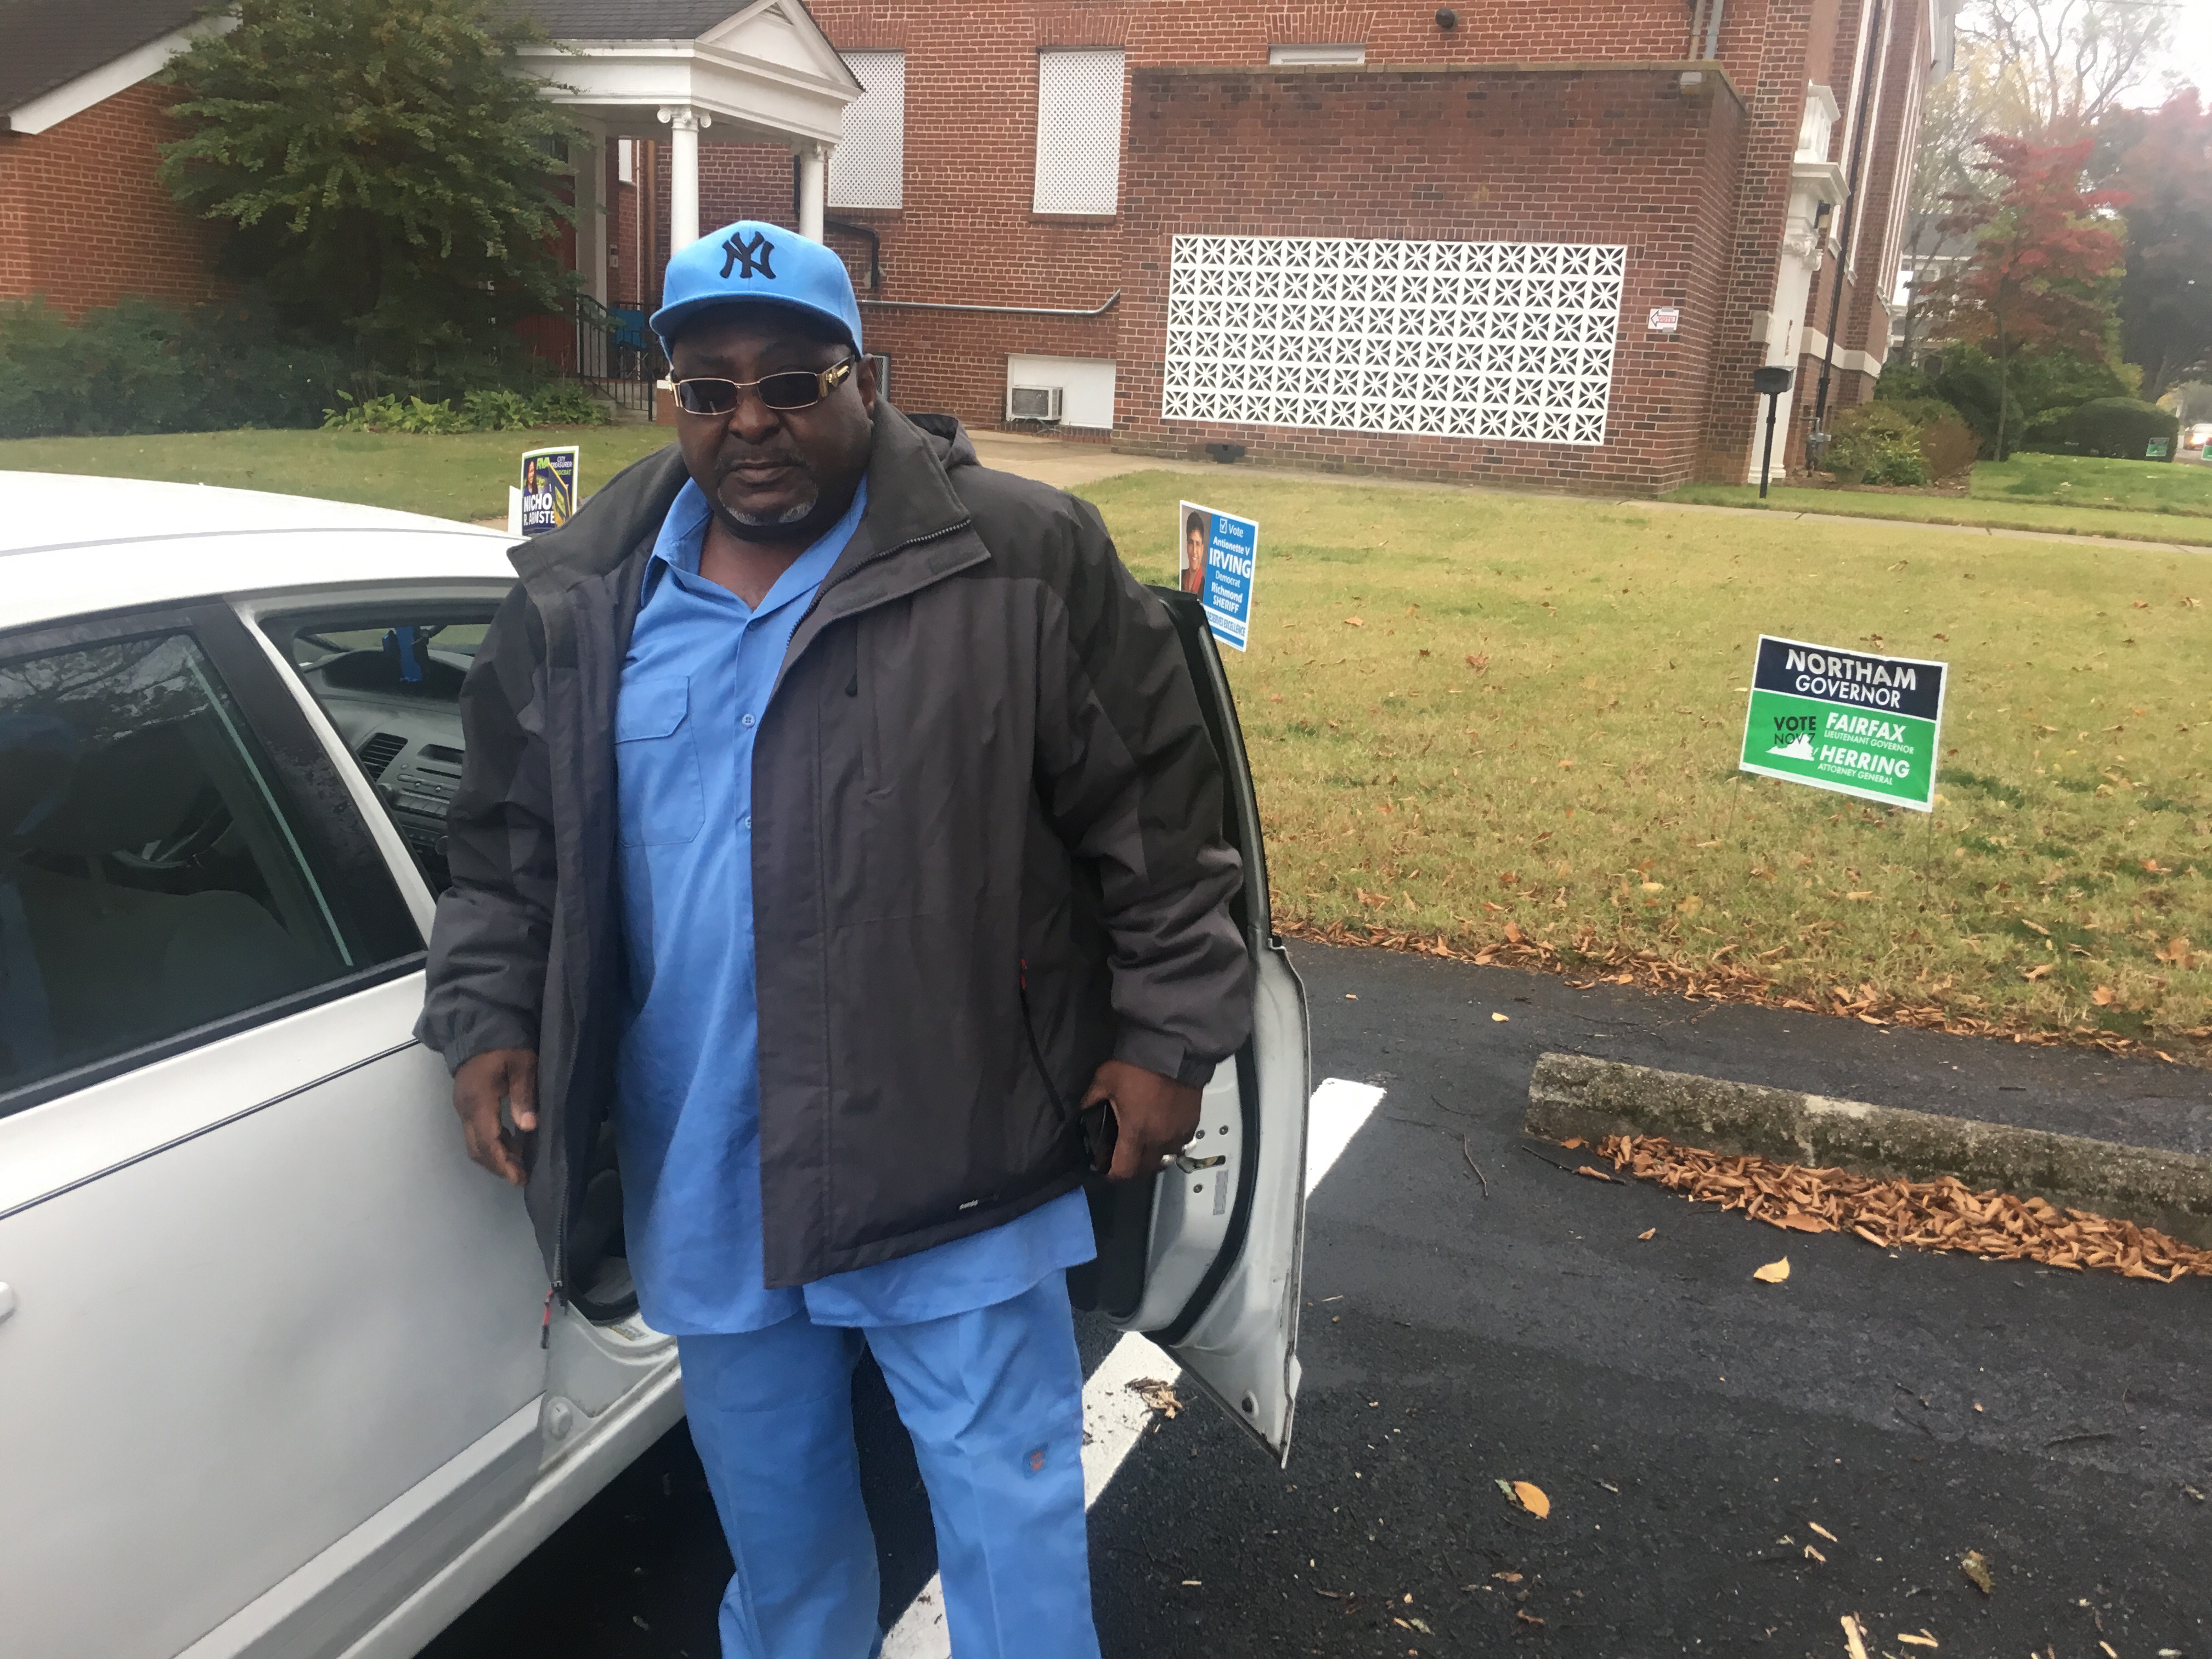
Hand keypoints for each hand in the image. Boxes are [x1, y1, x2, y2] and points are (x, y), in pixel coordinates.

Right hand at [453, 1048, 537, 1184]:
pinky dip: (492, 1143)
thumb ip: (524, 1095)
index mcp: (478, 1101)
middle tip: (521, 1176)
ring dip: (495, 1156)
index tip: (519, 1178)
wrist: (480, 1026)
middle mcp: (465, 1109)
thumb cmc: (506, 1045)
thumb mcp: (523, 1064)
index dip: (503, 1163)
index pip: (487, 1142)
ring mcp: (463, 1106)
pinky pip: (476, 1132)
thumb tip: (528, 1128)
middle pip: (477, 1149)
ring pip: (474, 1142)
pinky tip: (512, 1144)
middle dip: (498, 1165)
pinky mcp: (466, 1103)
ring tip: (520, 1163)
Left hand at [1083, 1059, 1200, 1181]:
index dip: (1111, 1173)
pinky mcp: (1192, 1123)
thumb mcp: (1104, 1080)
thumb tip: (1083, 1115)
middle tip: (1123, 1152)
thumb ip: (1091, 1101)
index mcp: (1136, 1133)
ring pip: (1165, 1157)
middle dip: (1132, 1166)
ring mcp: (1179, 1133)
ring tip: (1144, 1142)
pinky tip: (1162, 1128)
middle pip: (1145, 1169)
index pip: (1124, 1170)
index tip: (1104, 1166)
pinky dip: (1169, 1142)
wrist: (1174, 1050)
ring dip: (1153, 1155)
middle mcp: (1160, 1140)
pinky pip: (1179, 1143)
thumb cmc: (1136, 1068)